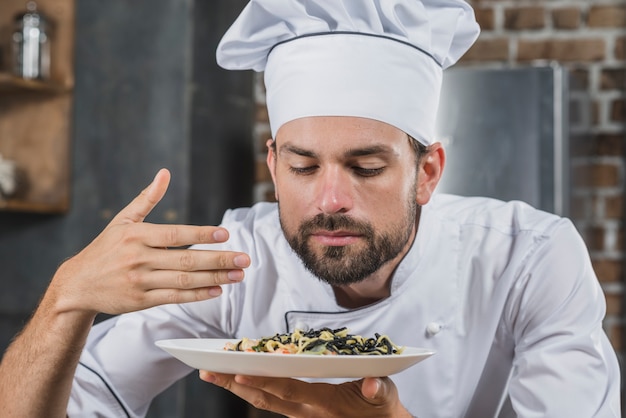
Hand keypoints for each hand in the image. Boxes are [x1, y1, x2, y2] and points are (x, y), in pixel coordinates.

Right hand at [48, 168, 250, 315]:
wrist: (77, 284)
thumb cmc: (105, 248)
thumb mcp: (122, 219)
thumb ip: (147, 198)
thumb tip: (164, 172)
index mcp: (136, 235)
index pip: (175, 234)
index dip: (201, 234)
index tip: (225, 234)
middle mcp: (138, 258)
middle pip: (185, 259)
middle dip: (218, 259)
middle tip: (244, 258)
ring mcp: (140, 281)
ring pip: (183, 280)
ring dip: (214, 278)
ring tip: (238, 274)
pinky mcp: (141, 301)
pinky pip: (174, 297)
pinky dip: (197, 295)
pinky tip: (217, 290)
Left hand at [199, 372, 412, 417]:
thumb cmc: (382, 408)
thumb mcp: (385, 398)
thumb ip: (379, 391)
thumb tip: (372, 385)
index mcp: (324, 405)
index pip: (288, 391)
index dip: (264, 382)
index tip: (239, 372)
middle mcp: (306, 411)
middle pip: (265, 397)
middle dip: (235, 384)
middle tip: (207, 371)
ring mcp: (301, 412)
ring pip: (263, 399)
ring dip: (237, 385)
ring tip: (212, 372)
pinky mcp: (300, 409)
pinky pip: (271, 398)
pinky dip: (252, 386)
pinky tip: (238, 375)